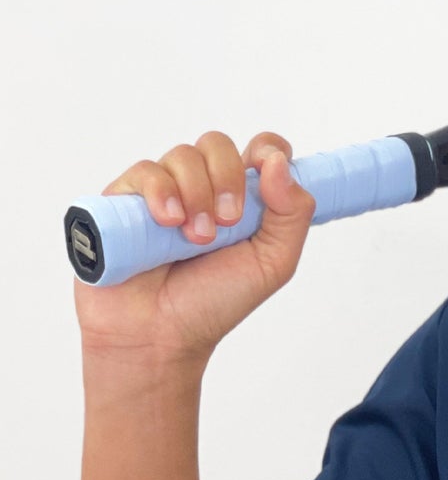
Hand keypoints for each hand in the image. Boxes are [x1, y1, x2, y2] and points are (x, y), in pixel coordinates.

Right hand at [73, 131, 315, 366]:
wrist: (160, 335)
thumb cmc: (214, 301)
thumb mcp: (273, 262)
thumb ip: (292, 214)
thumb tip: (278, 163)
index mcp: (242, 198)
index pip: (260, 149)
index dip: (268, 150)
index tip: (268, 172)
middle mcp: (202, 188)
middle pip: (218, 145)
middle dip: (228, 178)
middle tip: (228, 222)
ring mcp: (163, 191)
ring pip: (183, 155)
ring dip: (197, 194)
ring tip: (196, 239)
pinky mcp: (124, 199)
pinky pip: (145, 170)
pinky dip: (162, 192)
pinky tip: (168, 222)